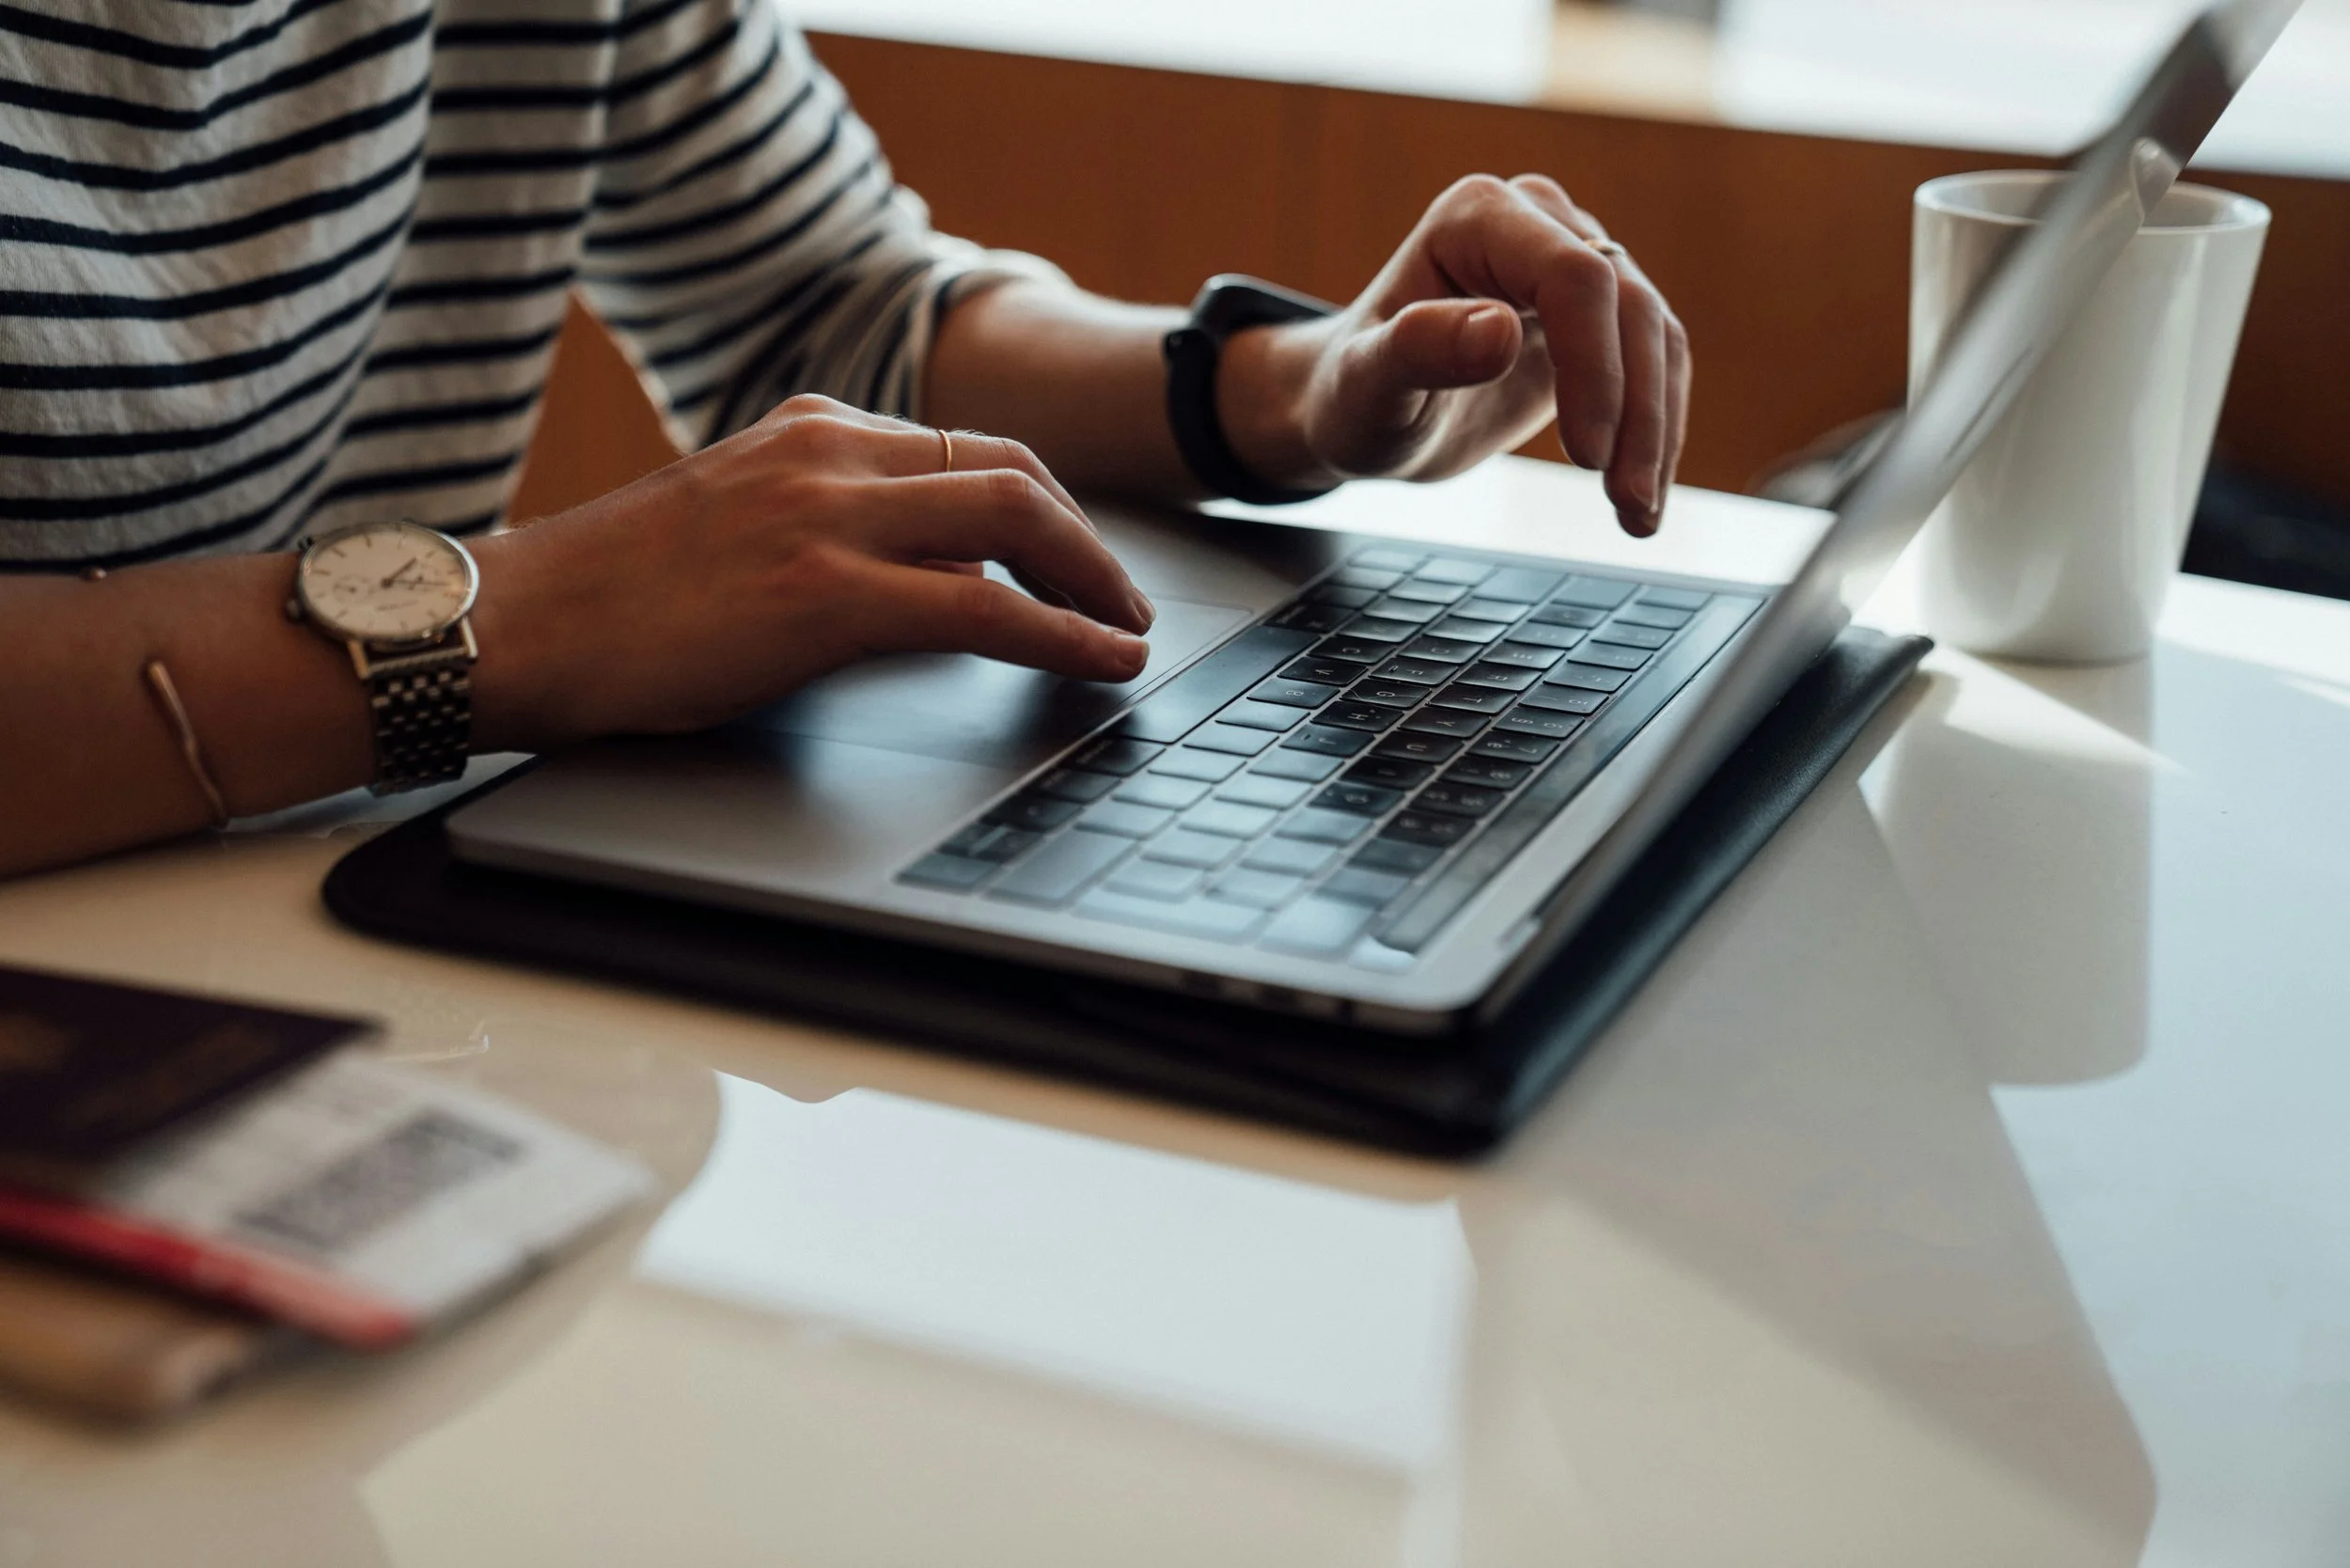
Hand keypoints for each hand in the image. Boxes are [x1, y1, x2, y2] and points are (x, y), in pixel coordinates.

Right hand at [468, 395, 1153, 750]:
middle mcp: (828, 453)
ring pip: (1015, 524)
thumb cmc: (608, 596)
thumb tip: (934, 576)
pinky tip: (1102, 662)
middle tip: (1124, 597)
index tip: (1078, 553)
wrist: (515, 622)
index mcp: (808, 428)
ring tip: (1128, 631)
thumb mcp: (734, 522)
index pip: (967, 447)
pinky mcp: (823, 594)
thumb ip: (830, 526)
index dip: (1044, 505)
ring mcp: (828, 517)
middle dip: (1087, 538)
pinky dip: (1063, 636)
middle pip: (1012, 473)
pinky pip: (984, 612)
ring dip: (1094, 582)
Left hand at [1219, 174, 1690, 535]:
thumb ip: (1419, 349)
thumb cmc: (1353, 393)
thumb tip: (1500, 331)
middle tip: (1627, 504)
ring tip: (1637, 515)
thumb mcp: (1366, 384)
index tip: (1585, 456)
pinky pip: (1654, 363)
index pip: (1573, 275)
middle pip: (1628, 305)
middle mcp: (1536, 222)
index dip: (1594, 366)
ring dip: (1657, 431)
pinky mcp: (1599, 314)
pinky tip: (1642, 494)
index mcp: (1477, 217)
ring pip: (1655, 336)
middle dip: (1637, 412)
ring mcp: (1576, 262)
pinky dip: (1657, 431)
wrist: (1365, 411)